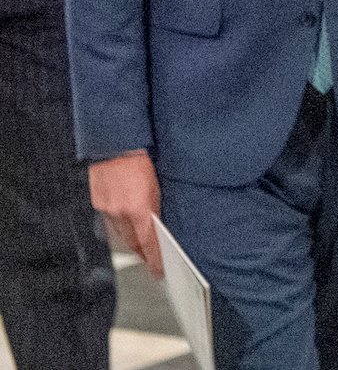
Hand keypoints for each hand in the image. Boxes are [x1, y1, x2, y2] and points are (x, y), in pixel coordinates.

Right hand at [89, 150, 162, 277]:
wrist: (114, 149)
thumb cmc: (139, 164)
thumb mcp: (155, 187)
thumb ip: (154, 209)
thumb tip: (156, 227)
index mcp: (138, 209)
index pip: (148, 242)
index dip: (154, 258)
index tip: (158, 270)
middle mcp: (120, 213)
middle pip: (132, 242)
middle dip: (141, 252)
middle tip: (150, 261)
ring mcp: (106, 210)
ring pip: (120, 234)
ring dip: (130, 240)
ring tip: (140, 247)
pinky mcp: (97, 205)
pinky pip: (109, 223)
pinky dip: (118, 226)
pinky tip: (125, 226)